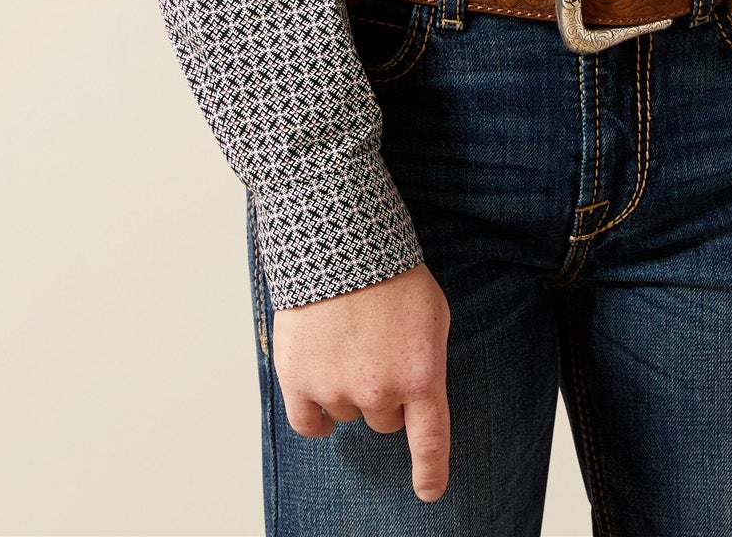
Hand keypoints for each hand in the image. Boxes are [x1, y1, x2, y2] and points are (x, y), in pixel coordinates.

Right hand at [272, 261, 451, 500]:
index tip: (429, 492)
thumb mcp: (431, 314)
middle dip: (384, 392)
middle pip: (386, 420)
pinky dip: (315, 411)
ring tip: (345, 340)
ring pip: (347, 415)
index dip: (430, 472)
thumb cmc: (391, 272)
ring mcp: (338, 389)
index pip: (430, 441)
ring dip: (347, 389)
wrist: (340, 239)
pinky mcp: (300, 381)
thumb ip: (425, 361)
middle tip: (376, 349)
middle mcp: (381, 391)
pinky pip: (309, 423)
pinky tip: (318, 383)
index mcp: (422, 374)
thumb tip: (415, 396)